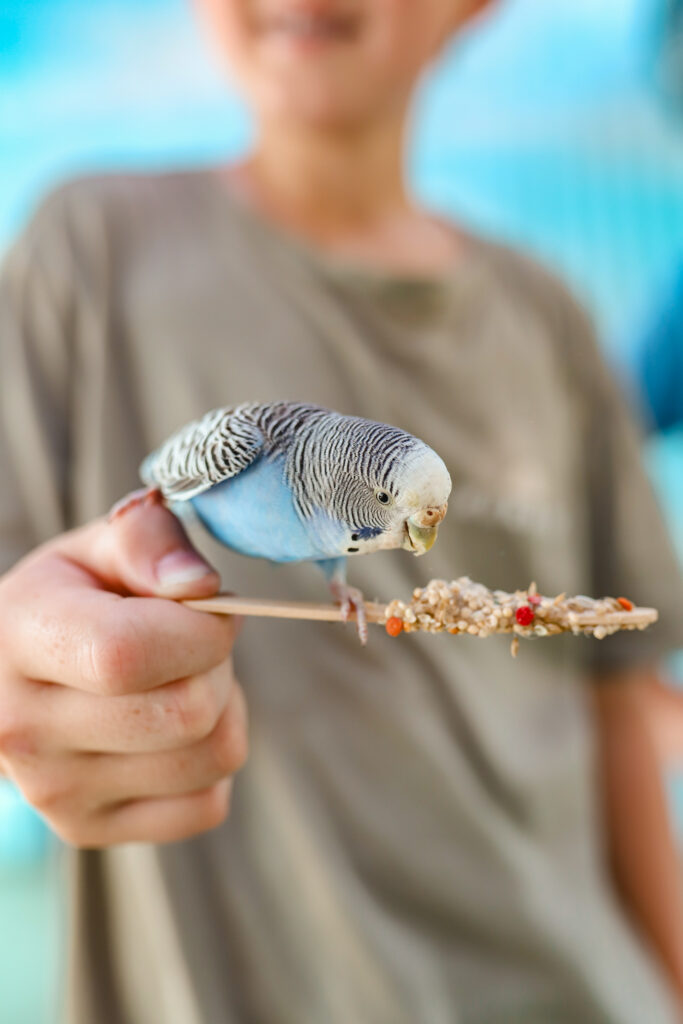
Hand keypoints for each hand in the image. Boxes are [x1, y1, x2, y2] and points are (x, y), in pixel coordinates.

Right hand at [0, 502, 246, 846]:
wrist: (12, 676)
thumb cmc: (70, 601)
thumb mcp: (97, 548)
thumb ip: (149, 540)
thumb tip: (201, 587)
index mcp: (19, 641)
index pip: (127, 655)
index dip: (200, 629)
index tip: (207, 608)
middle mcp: (24, 730)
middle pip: (187, 713)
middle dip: (217, 664)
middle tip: (192, 642)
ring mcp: (55, 794)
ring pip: (214, 759)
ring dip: (222, 710)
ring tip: (179, 681)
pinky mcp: (89, 830)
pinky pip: (209, 803)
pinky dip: (212, 762)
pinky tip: (171, 729)